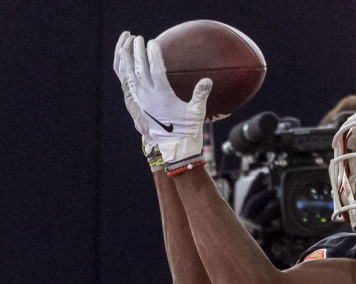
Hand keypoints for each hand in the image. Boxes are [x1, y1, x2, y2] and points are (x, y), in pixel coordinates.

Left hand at [127, 34, 209, 167]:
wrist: (174, 149)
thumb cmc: (188, 131)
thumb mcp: (197, 112)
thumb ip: (200, 95)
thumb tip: (207, 80)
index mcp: (162, 96)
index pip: (155, 69)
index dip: (153, 54)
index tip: (152, 42)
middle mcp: (147, 96)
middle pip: (138, 68)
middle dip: (136, 51)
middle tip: (137, 37)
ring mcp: (139, 100)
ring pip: (127, 73)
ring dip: (125, 57)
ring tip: (125, 42)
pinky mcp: (136, 104)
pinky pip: (125, 82)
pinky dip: (123, 69)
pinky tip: (124, 61)